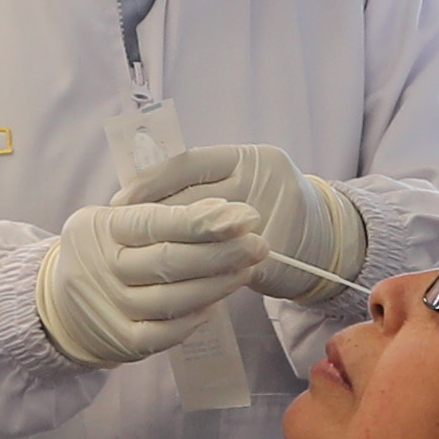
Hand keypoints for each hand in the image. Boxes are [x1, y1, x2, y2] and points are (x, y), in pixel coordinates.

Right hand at [35, 195, 264, 368]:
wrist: (59, 303)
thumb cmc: (103, 251)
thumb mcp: (115, 220)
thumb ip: (162, 214)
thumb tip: (219, 210)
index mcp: (99, 229)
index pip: (155, 223)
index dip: (201, 221)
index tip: (244, 216)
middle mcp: (99, 269)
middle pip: (169, 262)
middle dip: (221, 253)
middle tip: (258, 243)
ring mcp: (109, 309)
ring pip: (174, 300)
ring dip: (218, 285)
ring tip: (246, 268)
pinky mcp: (122, 341)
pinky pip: (168, 333)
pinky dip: (197, 318)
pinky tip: (216, 301)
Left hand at [116, 142, 367, 281]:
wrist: (322, 240)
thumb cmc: (266, 205)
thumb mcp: (241, 180)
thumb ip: (200, 183)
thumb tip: (135, 193)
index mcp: (252, 158)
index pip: (189, 165)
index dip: (149, 183)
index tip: (118, 202)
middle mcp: (265, 184)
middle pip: (192, 201)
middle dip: (151, 219)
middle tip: (116, 235)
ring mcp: (272, 221)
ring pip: (203, 238)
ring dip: (167, 249)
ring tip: (135, 257)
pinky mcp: (270, 257)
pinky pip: (219, 267)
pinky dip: (189, 273)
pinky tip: (166, 280)